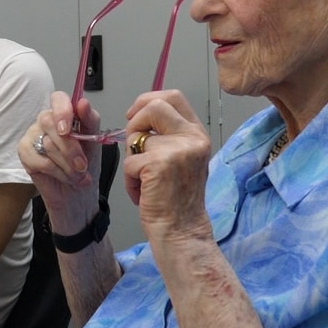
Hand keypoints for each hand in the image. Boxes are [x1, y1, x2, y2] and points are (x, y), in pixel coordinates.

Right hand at [18, 92, 103, 233]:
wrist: (78, 195)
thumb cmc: (86, 166)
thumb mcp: (95, 143)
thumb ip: (90, 121)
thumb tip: (83, 103)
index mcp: (65, 113)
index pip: (58, 99)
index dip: (62, 112)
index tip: (68, 131)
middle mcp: (46, 120)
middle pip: (51, 123)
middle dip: (70, 149)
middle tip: (82, 165)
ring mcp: (32, 135)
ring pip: (47, 143)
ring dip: (67, 165)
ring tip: (77, 176)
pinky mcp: (24, 152)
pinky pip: (38, 159)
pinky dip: (56, 172)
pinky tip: (63, 177)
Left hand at [120, 90, 213, 245]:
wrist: (182, 230)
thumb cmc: (178, 200)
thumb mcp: (184, 159)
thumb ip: (170, 135)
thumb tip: (141, 116)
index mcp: (197, 134)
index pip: (173, 97)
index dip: (148, 100)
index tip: (135, 115)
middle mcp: (192, 138)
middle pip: (154, 105)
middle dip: (135, 122)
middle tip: (134, 144)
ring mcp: (178, 150)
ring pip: (136, 137)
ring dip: (131, 160)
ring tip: (143, 181)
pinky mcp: (160, 164)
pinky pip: (130, 161)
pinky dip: (130, 179)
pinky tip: (142, 193)